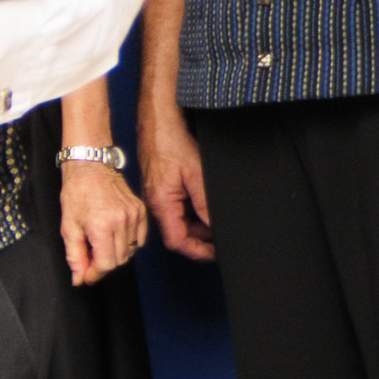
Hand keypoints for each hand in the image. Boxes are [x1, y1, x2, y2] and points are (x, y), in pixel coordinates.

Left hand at [61, 160, 147, 284]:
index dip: (95, 274)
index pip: (106, 264)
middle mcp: (122, 222)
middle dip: (103, 265)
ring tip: (100, 244)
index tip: (86, 276)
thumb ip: (75, 255)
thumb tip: (79, 278)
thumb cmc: (77, 193)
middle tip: (90, 259)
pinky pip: (139, 239)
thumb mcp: (68, 227)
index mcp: (102, 226)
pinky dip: (128, 243)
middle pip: (119, 260)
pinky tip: (114, 237)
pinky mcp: (141, 211)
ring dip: (115, 254)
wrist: (90, 168)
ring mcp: (134, 216)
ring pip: (130, 251)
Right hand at [139, 100, 213, 262]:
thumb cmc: (171, 145)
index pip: (177, 241)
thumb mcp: (197, 176)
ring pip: (179, 223)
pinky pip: (177, 210)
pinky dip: (192, 213)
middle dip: (201, 239)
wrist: (157, 125)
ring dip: (198, 225)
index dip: (198, 251)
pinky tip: (205, 205)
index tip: (215, 253)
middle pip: (178, 235)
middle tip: (222, 235)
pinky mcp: (161, 191)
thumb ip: (206, 205)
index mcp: (161, 205)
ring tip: (217, 219)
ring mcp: (158, 199)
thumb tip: (214, 228)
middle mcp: (156, 205)